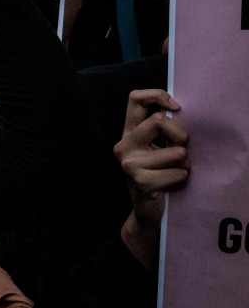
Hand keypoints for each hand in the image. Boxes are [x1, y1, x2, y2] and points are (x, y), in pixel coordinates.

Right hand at [114, 90, 188, 230]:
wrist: (149, 211)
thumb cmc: (159, 177)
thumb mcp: (157, 149)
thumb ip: (162, 131)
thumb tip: (179, 111)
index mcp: (129, 133)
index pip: (135, 99)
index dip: (158, 96)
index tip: (176, 108)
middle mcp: (124, 145)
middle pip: (159, 120)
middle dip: (181, 134)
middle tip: (181, 150)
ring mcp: (129, 163)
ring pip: (176, 151)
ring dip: (185, 163)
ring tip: (175, 172)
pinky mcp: (140, 181)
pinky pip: (177, 173)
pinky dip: (181, 179)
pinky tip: (171, 185)